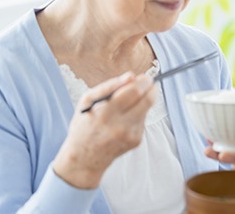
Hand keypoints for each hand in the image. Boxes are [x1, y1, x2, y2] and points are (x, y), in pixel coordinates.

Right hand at [54, 72, 157, 188]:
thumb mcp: (87, 101)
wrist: (84, 159)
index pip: (134, 92)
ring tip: (129, 102)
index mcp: (106, 114)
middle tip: (147, 83)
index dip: (143, 81)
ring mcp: (130, 135)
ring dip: (143, 101)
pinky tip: (125, 118)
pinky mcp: (136, 141)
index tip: (144, 77)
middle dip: (151, 88)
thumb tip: (131, 76)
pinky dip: (138, 114)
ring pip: (147, 109)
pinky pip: (143, 120)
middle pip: (147, 100)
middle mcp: (120, 126)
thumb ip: (109, 86)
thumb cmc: (84, 126)